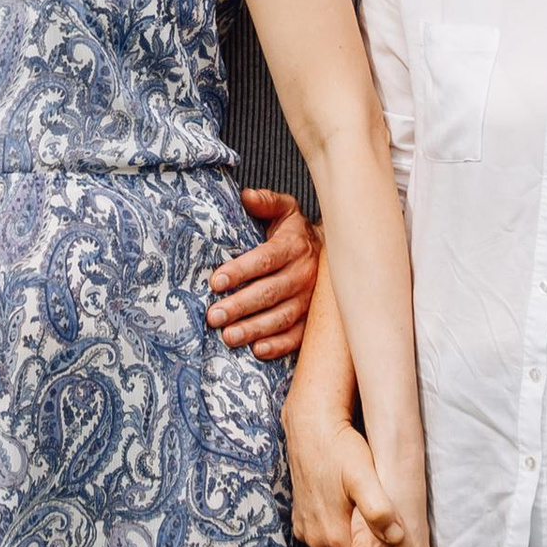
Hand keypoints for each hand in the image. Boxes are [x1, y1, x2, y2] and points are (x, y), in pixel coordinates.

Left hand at [209, 191, 319, 358]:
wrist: (332, 254)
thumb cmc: (296, 232)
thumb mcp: (285, 210)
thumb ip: (265, 202)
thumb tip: (246, 196)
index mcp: (293, 246)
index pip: (265, 260)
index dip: (240, 271)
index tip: (216, 281)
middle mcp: (303, 274)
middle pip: (270, 292)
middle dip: (240, 306)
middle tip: (214, 316)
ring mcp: (309, 300)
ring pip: (282, 317)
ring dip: (255, 329)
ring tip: (229, 337)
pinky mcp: (312, 320)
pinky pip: (298, 336)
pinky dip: (279, 345)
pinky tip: (258, 350)